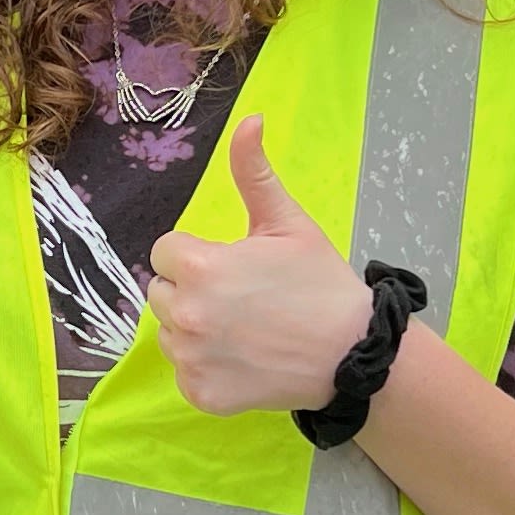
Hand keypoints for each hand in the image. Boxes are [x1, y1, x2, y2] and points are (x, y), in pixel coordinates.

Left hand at [144, 118, 371, 418]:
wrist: (353, 352)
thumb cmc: (321, 283)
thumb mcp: (288, 222)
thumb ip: (255, 172)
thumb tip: (249, 119)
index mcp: (198, 268)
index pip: (166, 252)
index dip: (198, 255)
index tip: (234, 265)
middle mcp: (185, 315)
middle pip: (161, 292)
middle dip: (191, 290)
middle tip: (241, 298)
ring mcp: (191, 360)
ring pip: (170, 334)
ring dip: (194, 330)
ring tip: (244, 329)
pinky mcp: (201, 395)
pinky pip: (186, 374)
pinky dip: (208, 369)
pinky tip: (245, 360)